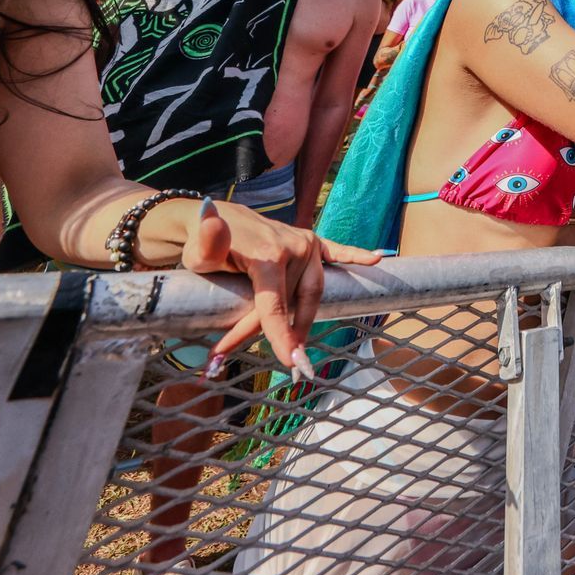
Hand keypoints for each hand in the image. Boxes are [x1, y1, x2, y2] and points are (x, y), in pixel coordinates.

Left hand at [179, 198, 383, 371]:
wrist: (216, 219)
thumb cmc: (204, 244)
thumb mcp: (198, 254)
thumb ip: (207, 242)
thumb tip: (209, 212)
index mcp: (268, 254)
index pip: (275, 304)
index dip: (280, 335)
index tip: (290, 362)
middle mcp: (295, 247)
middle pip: (294, 303)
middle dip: (285, 334)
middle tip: (279, 361)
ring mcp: (306, 243)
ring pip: (312, 291)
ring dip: (304, 318)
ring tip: (295, 344)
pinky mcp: (312, 242)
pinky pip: (338, 252)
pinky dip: (356, 256)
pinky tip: (376, 259)